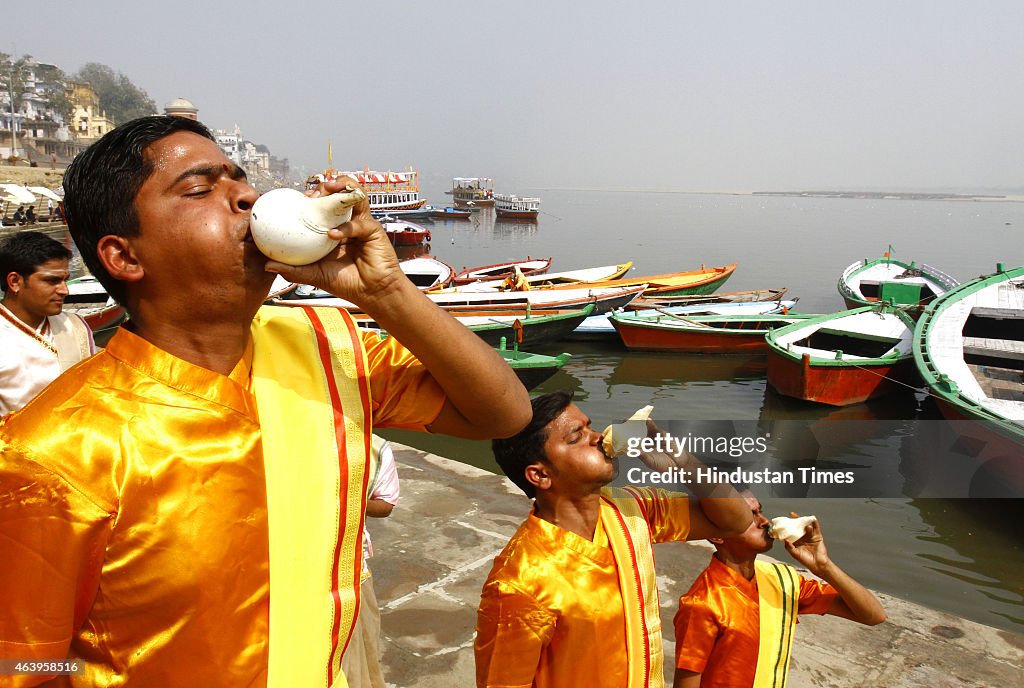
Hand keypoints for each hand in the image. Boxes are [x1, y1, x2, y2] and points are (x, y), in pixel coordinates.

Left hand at [265, 178, 404, 304]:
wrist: (372, 293)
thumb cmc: (347, 283)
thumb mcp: (314, 275)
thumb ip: (293, 269)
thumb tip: (267, 265)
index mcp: (333, 229)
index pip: (321, 208)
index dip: (309, 199)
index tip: (295, 199)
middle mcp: (347, 222)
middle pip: (337, 196)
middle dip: (325, 187)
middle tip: (311, 192)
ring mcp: (361, 224)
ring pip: (354, 197)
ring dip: (342, 188)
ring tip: (328, 189)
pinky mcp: (373, 230)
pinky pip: (358, 224)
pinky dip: (345, 228)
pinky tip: (333, 235)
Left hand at [783, 511, 831, 573]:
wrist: (817, 564)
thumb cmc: (805, 560)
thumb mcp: (795, 554)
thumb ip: (789, 547)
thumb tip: (785, 540)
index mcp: (796, 540)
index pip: (791, 531)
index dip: (787, 526)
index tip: (783, 521)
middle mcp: (803, 536)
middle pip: (799, 526)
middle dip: (795, 520)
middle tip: (791, 514)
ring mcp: (810, 536)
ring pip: (807, 526)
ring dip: (804, 521)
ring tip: (801, 518)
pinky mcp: (817, 536)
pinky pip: (816, 528)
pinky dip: (814, 523)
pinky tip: (812, 518)